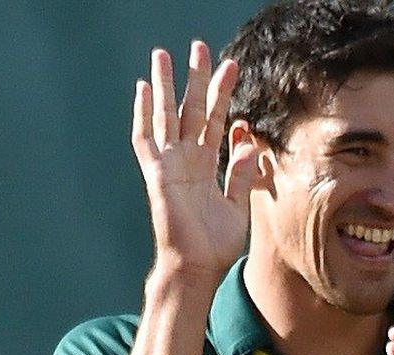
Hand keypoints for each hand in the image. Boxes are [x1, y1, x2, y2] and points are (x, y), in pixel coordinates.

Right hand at [132, 42, 262, 282]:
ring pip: (166, 117)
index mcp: (206, 167)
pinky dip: (144, 114)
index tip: (232, 71)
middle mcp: (186, 161)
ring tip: (164, 54)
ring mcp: (169, 166)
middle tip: (200, 46)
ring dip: (166, 85)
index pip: (215, 122)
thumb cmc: (215, 245)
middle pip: (190, 111)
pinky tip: (144, 88)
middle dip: (195, 79)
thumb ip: (243, 173)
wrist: (197, 268)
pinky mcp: (157, 174)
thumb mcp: (239, 205)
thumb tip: (250, 139)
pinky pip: (146, 139)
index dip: (222, 97)